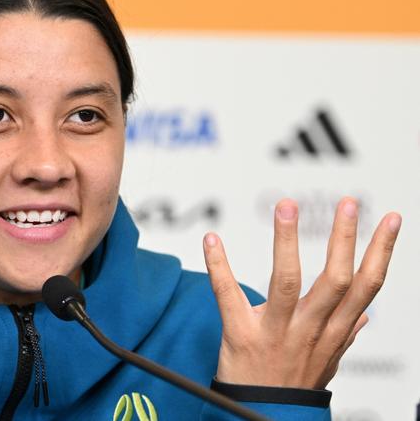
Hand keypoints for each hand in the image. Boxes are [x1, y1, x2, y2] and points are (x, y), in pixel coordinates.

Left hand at [203, 197, 400, 388]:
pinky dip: (218, 266)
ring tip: (287, 206)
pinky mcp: (240, 334)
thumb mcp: (327, 363)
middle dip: (344, 240)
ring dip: (287, 242)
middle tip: (349, 203)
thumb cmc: (293, 386)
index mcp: (332, 332)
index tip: (391, 220)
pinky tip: (212, 240)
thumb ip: (344, 336)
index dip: (381, 252)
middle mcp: (309, 330)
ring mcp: (275, 332)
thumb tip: (365, 316)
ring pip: (286, 282)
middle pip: (335, 281)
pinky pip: (228, 295)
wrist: (263, 418)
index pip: (366, 287)